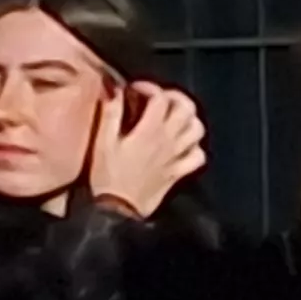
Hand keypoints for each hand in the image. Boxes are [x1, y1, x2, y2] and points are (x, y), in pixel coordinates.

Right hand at [89, 82, 206, 219]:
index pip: (160, 98)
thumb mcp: (102, 143)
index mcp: (149, 131)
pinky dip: (194, 147)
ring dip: (189, 119)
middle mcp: (168, 141)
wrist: (117, 212)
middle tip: (161, 99)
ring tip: (175, 118)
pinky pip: (198, 156)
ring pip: (197, 129)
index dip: (149, 87)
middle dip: (175, 97)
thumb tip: (115, 90)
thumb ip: (110, 114)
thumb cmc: (106, 177)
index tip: (135, 89)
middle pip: (186, 108)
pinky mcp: (178, 173)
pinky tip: (183, 146)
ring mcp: (176, 157)